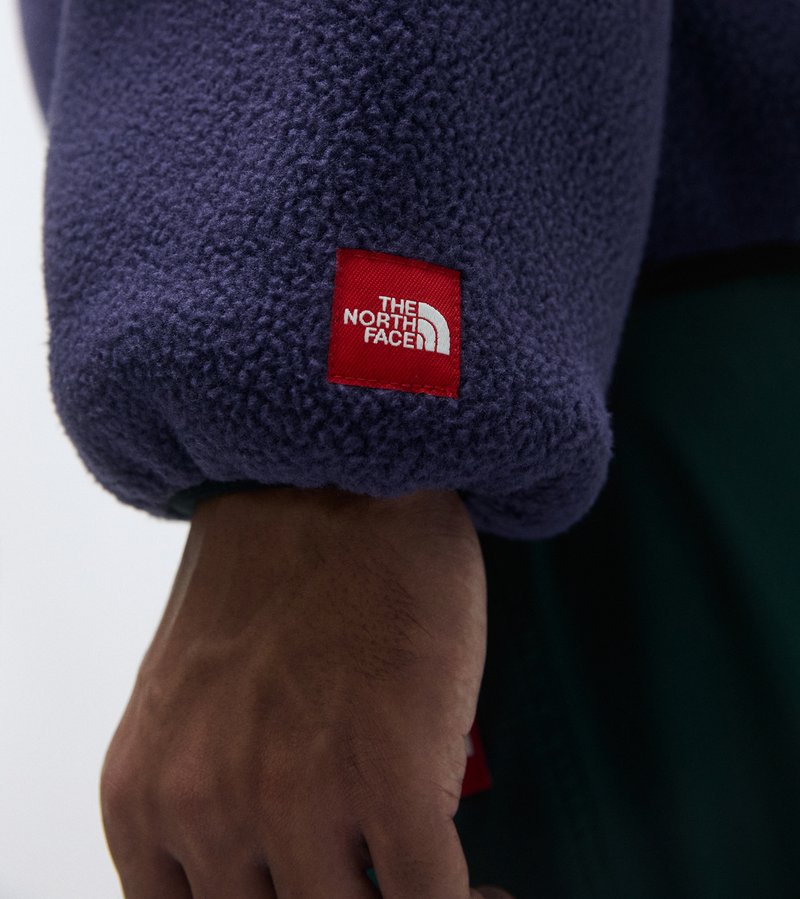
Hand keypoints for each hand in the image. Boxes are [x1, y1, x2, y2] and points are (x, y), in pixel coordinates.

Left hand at [99, 484, 514, 897]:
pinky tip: (490, 888)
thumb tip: (269, 870)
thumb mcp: (191, 698)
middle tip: (383, 885)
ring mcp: (295, 797)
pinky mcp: (389, 772)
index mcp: (144, 797)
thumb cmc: (273, 565)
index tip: (319, 898)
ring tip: (441, 886)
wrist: (336, 469)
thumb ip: (206, 793)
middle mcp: (204, 809)